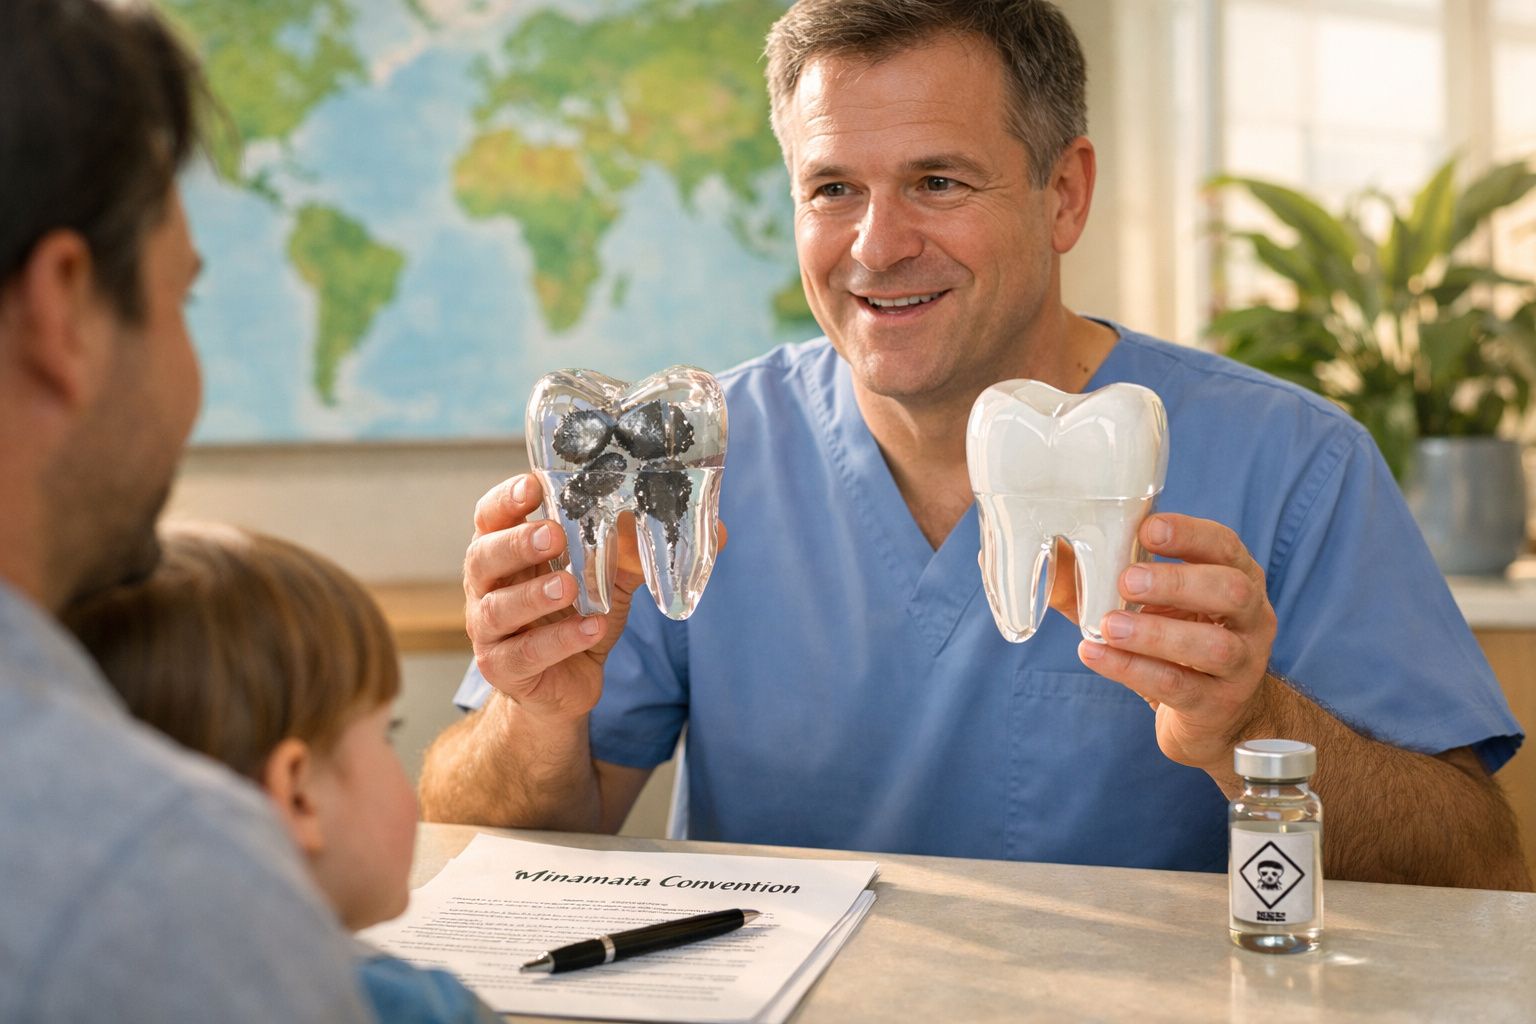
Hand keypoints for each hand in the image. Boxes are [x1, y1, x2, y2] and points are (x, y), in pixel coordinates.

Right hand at [462, 474, 644, 721]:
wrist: (565, 685)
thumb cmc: (577, 616)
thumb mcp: (609, 577)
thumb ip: (640, 549)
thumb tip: (716, 530)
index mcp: (506, 552)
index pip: (489, 516)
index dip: (506, 500)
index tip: (533, 486)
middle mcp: (487, 587)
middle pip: (483, 557)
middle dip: (516, 544)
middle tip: (553, 535)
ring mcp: (489, 631)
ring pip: (497, 609)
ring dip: (533, 596)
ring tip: (569, 587)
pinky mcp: (504, 668)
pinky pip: (526, 653)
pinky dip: (560, 641)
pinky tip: (592, 629)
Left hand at [1070, 513, 1277, 772]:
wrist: (1216, 718)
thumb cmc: (1176, 645)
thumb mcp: (1150, 606)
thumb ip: (1104, 580)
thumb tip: (1053, 552)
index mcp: (1238, 579)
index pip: (1224, 547)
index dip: (1190, 534)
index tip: (1147, 530)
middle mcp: (1251, 619)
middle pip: (1231, 591)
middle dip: (1177, 582)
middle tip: (1127, 581)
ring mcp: (1241, 665)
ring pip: (1211, 646)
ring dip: (1156, 633)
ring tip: (1109, 625)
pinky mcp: (1217, 705)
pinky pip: (1178, 685)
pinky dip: (1132, 669)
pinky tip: (1095, 655)